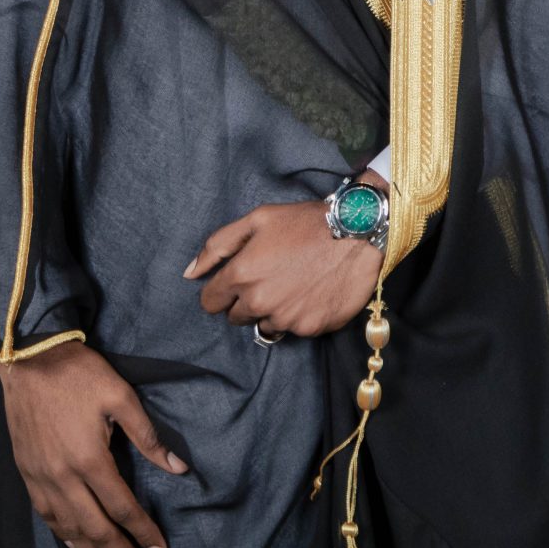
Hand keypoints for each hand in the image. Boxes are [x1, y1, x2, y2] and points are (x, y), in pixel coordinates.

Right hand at [0, 341, 185, 547]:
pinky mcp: (26, 472)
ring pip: (67, 527)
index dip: (143, 531)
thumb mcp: (122, 397)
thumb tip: (179, 468)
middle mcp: (62, 476)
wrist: (29, 359)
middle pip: (95, 527)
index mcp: (90, 459)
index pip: (122, 507)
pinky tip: (73, 544)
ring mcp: (40, 477)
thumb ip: (149, 437)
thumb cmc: (80, 374)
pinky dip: (62, 534)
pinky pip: (45, 514)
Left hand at [183, 192, 381, 337]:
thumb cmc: (307, 222)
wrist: (359, 232)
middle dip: (246, 301)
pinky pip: (294, 329)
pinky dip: (300, 315)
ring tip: (295, 285)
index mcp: (241, 275)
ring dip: (273, 310)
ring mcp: (285, 318)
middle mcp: (259, 302)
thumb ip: (218, 246)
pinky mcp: (310, 328)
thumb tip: (190, 273)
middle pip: (236, 317)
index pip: (210, 302)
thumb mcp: (259, 219)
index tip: (240, 280)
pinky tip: (313, 293)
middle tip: (272, 278)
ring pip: (265, 324)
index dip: (222, 290)